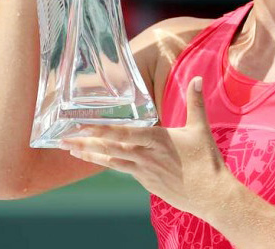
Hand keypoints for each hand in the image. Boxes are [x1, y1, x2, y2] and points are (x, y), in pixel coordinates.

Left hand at [61, 77, 233, 219]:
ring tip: (71, 151)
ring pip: (111, 161)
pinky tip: (96, 160)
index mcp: (156, 140)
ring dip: (90, 156)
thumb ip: (195, 102)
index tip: (82, 127)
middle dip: (84, 144)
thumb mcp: (200, 128)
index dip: (101, 131)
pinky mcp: (146, 182)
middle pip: (109, 148)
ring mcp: (144, 171)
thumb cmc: (206, 162)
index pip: (123, 134)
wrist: (211, 195)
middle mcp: (145, 156)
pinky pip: (122, 169)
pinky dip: (107, 163)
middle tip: (63, 140)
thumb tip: (198, 78)